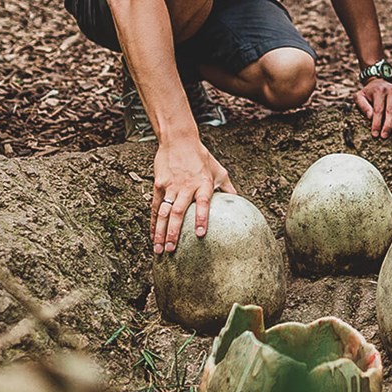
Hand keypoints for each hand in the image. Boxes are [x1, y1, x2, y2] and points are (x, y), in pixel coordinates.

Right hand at [150, 136, 236, 253]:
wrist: (179, 140)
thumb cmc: (202, 157)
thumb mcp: (219, 170)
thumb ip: (228, 188)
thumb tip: (239, 202)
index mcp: (203, 183)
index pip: (203, 203)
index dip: (202, 218)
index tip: (201, 234)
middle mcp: (186, 186)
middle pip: (179, 212)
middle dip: (174, 232)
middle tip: (172, 250)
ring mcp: (171, 186)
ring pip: (164, 212)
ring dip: (160, 232)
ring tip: (159, 249)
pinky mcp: (159, 185)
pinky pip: (155, 207)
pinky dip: (153, 223)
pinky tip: (152, 236)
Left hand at [355, 77, 391, 136]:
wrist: (378, 82)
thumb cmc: (368, 93)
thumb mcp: (360, 97)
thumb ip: (363, 106)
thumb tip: (370, 117)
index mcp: (379, 91)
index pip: (378, 110)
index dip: (377, 123)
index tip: (375, 134)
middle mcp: (391, 90)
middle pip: (390, 111)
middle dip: (387, 125)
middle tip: (384, 136)